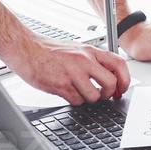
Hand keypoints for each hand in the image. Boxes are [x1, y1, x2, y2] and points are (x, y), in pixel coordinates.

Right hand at [5, 38, 130, 105]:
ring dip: (88, 99)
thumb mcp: (76, 49)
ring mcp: (72, 73)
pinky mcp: (61, 85)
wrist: (25, 48)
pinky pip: (76, 101)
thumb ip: (93, 61)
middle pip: (110, 83)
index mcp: (90, 51)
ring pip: (94, 96)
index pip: (119, 64)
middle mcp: (84, 61)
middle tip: (102, 95)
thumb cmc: (49, 50)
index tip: (121, 89)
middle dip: (108, 94)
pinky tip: (67, 92)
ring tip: (79, 92)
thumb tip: (109, 76)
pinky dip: (74, 100)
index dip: (125, 79)